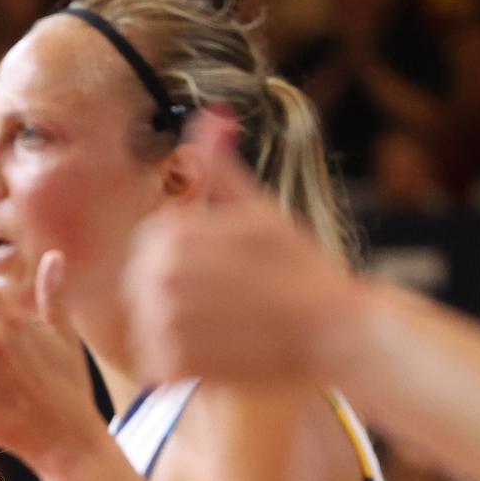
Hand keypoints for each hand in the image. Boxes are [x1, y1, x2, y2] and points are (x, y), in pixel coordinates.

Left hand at [123, 111, 369, 386]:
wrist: (337, 330)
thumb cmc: (301, 268)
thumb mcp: (258, 209)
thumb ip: (221, 169)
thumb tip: (210, 113)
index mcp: (173, 234)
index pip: (150, 247)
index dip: (186, 262)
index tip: (223, 273)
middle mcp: (162, 275)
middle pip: (142, 289)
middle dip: (178, 298)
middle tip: (229, 306)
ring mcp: (166, 321)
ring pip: (147, 328)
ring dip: (181, 333)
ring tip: (229, 330)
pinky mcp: (176, 365)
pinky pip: (158, 365)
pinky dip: (184, 367)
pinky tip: (223, 356)